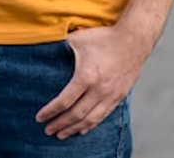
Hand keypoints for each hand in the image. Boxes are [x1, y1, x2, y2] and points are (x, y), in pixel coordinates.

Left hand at [36, 25, 151, 139]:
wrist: (134, 39)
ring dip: (74, 128)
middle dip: (60, 124)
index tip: (39, 117)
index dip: (50, 111)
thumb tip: (42, 49)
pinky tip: (82, 129)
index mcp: (86, 76)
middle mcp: (100, 90)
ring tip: (62, 134)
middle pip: (76, 114)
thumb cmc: (104, 37)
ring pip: (91, 119)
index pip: (65, 101)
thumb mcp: (77, 39)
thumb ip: (59, 47)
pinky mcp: (120, 96)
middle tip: (48, 131)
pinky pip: (103, 115)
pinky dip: (91, 124)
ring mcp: (111, 95)